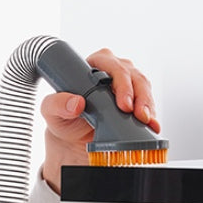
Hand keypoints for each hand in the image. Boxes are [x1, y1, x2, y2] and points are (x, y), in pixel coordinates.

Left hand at [40, 48, 160, 192]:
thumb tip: (76, 102)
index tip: (122, 104)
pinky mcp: (135, 99)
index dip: (121, 83)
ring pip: (144, 88)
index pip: (113, 65)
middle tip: (137, 115)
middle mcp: (113, 70)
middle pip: (134, 76)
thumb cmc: (63, 118)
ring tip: (146, 121)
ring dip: (147, 105)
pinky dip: (151, 114)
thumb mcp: (51, 111)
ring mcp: (127, 84)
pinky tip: (152, 124)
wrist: (73, 137)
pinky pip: (148, 103)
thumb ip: (57, 104)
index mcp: (94, 64)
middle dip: (139, 96)